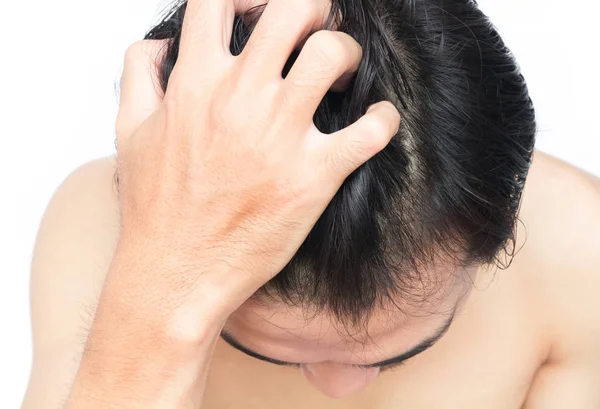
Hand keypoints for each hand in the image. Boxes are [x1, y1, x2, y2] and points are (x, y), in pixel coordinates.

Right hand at [67, 0, 399, 406]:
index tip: (261, 12)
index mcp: (195, 83)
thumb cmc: (154, 207)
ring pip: (331, 54)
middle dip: (313, 8)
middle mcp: (240, 99)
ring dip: (346, 53)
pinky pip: (370, 129)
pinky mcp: (313, 176)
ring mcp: (279, 135)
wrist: (176, 272)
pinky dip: (382, 120)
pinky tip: (377, 122)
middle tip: (320, 27)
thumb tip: (160, 43)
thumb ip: (139, 74)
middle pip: (292, 11)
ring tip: (345, 72)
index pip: (220, 1)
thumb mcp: (129, 131)